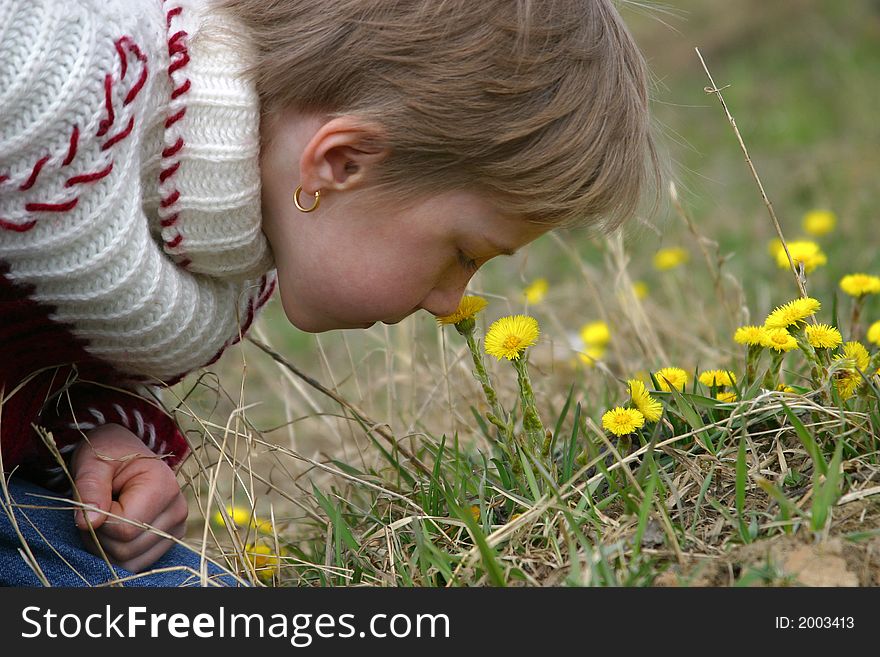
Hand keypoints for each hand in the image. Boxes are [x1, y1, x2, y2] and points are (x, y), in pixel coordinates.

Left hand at [70, 423, 188, 571]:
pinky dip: (116, 554)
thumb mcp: (94, 463)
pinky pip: (136, 564)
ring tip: (103, 518)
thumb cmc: (109, 455)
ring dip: (105, 547)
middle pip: (127, 549)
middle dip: (99, 536)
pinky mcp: (169, 541)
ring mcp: (176, 529)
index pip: (125, 530)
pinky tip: (113, 531)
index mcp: (165, 488)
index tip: (95, 500)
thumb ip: (90, 489)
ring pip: (130, 562)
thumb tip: (88, 522)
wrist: (126, 454)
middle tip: (94, 510)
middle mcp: (178, 511)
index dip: (98, 521)